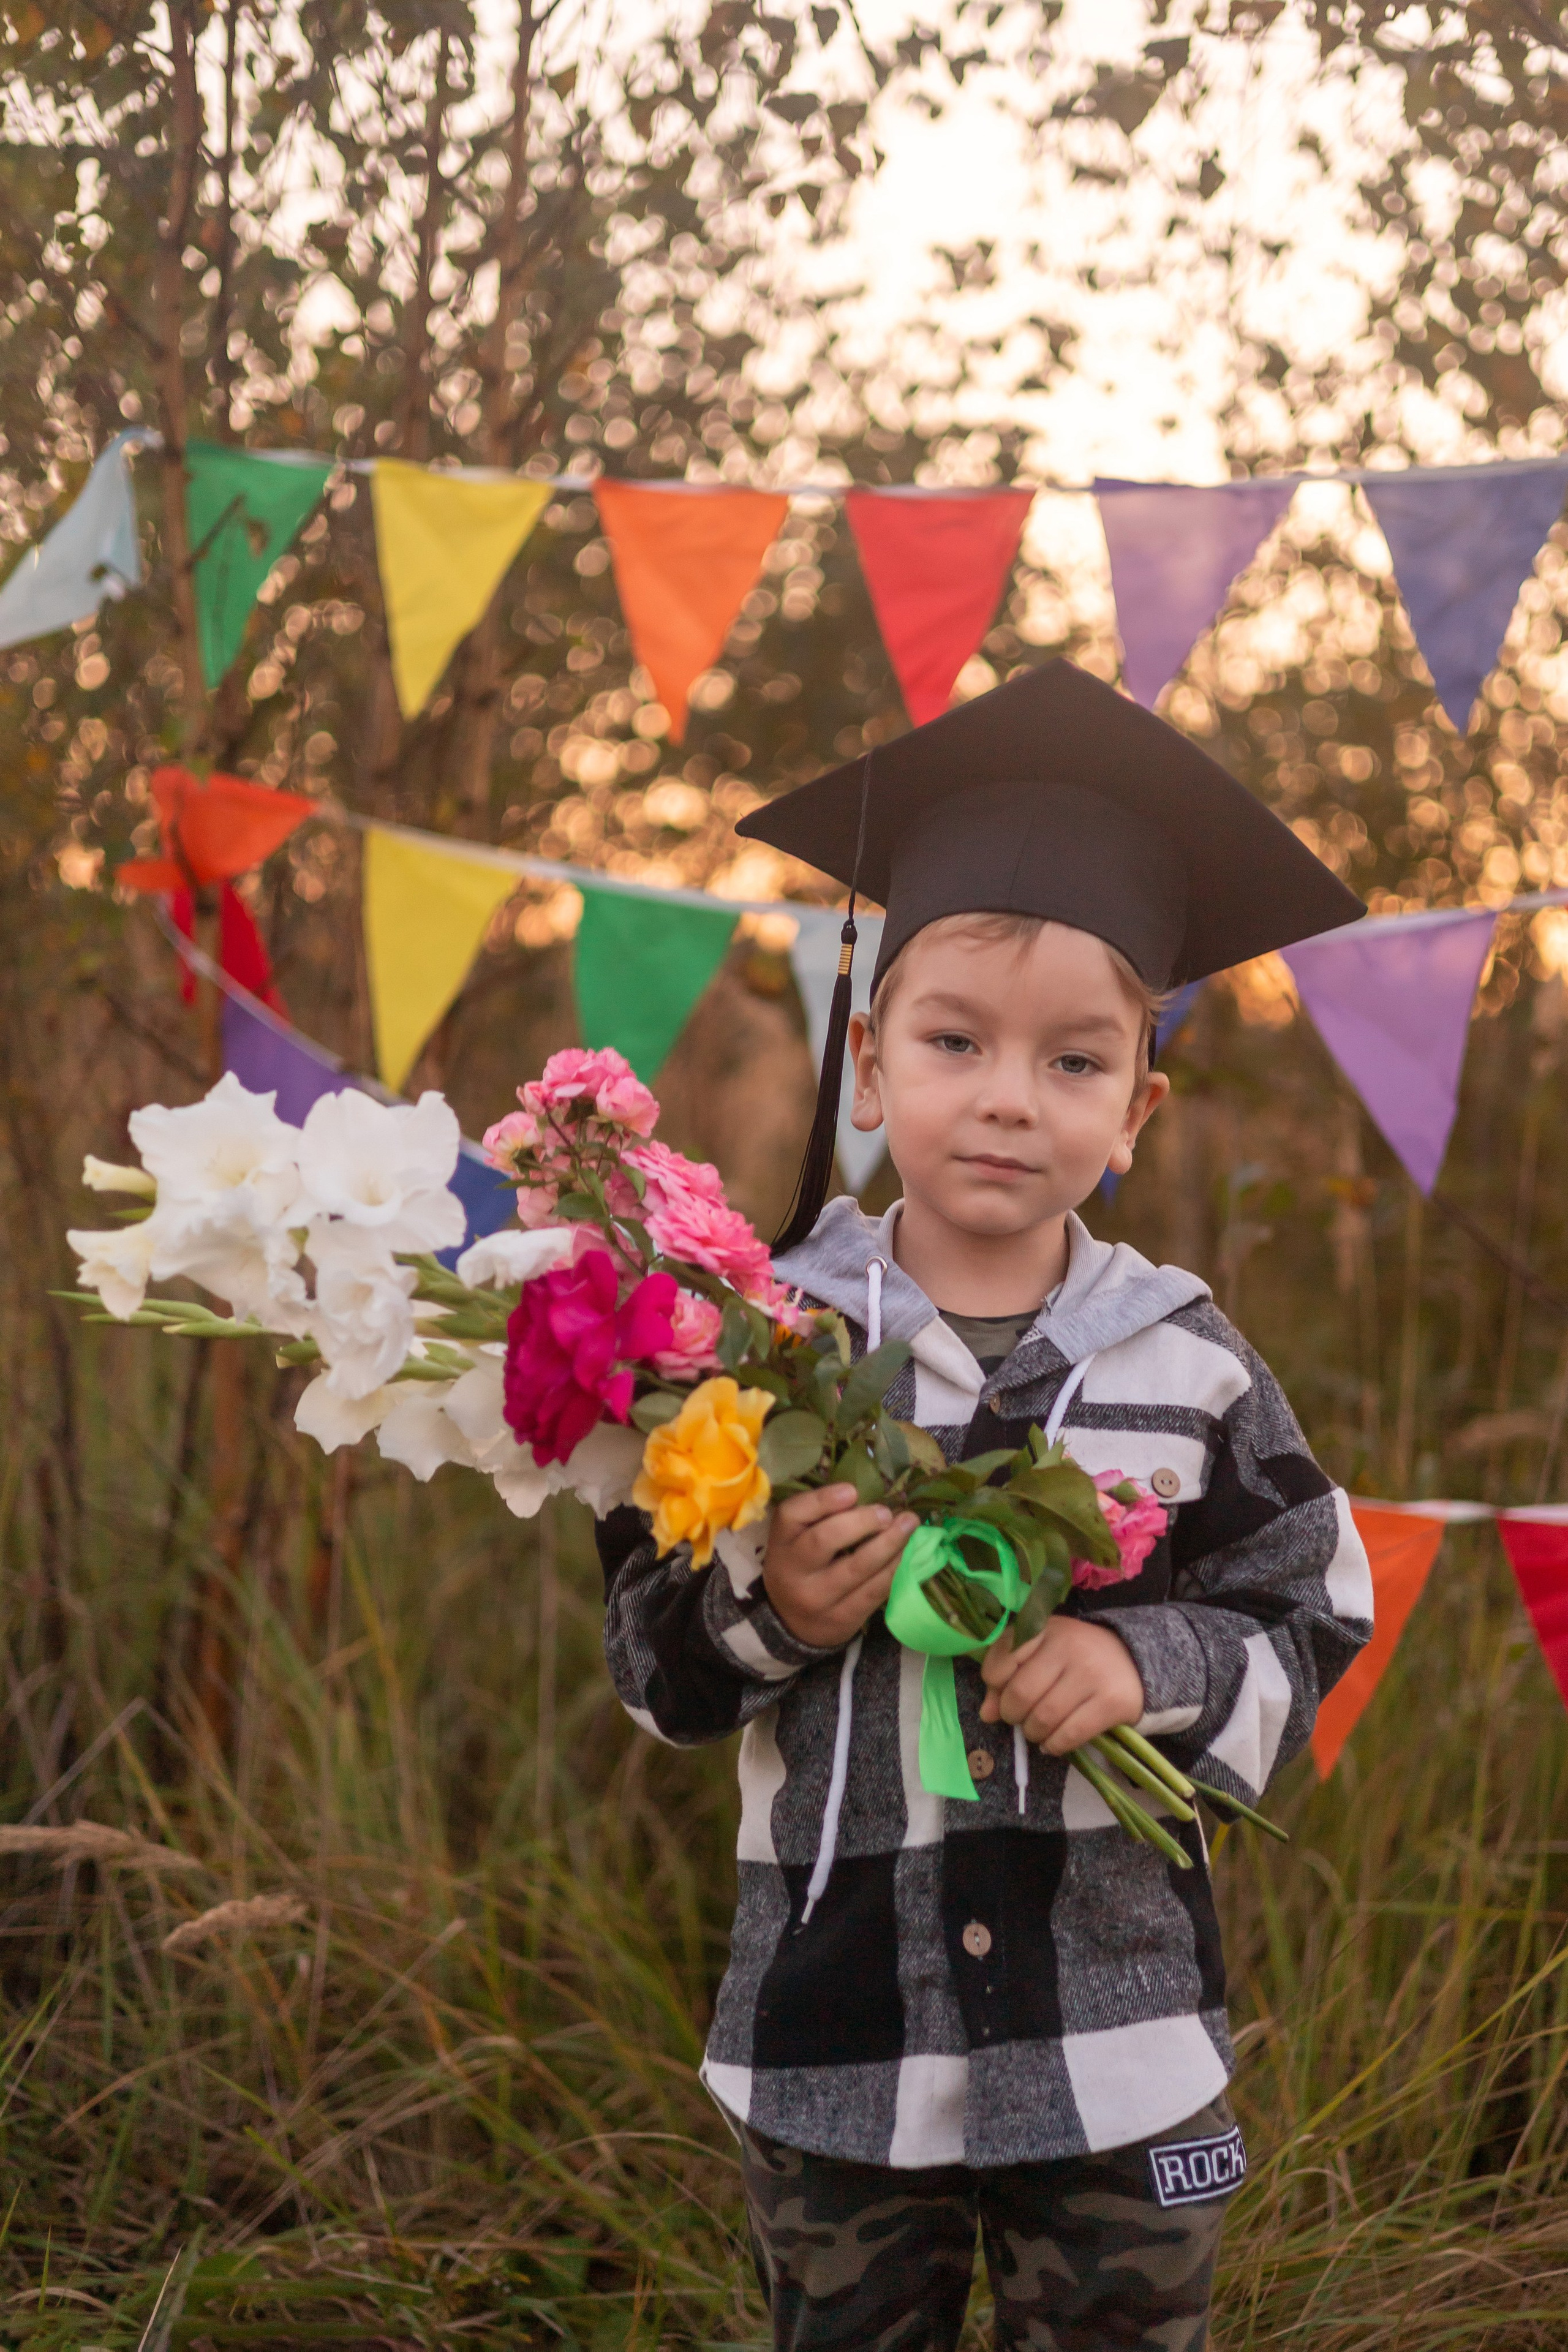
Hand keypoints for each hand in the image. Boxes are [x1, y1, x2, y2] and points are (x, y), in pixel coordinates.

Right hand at [763, 1485, 917, 1648]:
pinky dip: (894, 1569)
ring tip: (909, 1524)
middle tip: (886, 1512)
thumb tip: (864, 1495)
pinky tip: (906, 1552)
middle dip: (862, 1521)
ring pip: (857, 1567)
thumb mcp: (796, 1538)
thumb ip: (819, 1515)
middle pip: (824, 1539)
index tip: (852, 1491)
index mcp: (780, 1541)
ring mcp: (817, 1597)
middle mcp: (792, 1569)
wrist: (793, 1622)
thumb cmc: (801, 1565)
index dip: (823, 1500)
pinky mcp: (842, 1618)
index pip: (792, 1514)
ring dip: (889, 1543)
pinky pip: (873, 1591)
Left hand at [978, 1616, 1144, 1754]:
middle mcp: (1069, 1646)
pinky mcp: (1111, 1702)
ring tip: (1037, 1730)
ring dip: (1033, 1733)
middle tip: (1019, 1718)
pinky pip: (1070, 1735)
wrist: (1134, 1661)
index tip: (1003, 1692)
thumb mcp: (1041, 1653)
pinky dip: (1054, 1745)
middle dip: (1012, 1715)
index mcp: (1046, 1629)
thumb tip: (987, 1713)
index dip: (995, 1683)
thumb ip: (1007, 1678)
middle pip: (1021, 1694)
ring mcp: (1092, 1674)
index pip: (1003, 1658)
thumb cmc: (1075, 1658)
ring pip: (1044, 1718)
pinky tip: (1053, 1743)